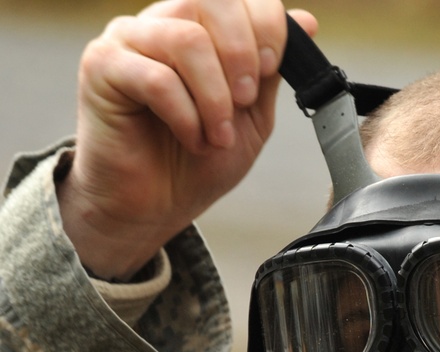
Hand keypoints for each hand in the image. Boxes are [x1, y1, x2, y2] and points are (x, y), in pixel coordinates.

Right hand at [57, 0, 317, 279]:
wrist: (153, 208)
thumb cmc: (195, 164)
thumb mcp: (250, 117)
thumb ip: (271, 70)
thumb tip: (305, 21)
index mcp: (198, 25)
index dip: (265, 24)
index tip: (271, 69)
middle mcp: (161, 23)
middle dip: (241, 54)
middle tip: (245, 101)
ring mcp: (128, 39)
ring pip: (187, 39)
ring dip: (214, 97)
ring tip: (216, 136)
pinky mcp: (102, 67)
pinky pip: (156, 78)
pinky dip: (185, 116)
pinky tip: (191, 139)